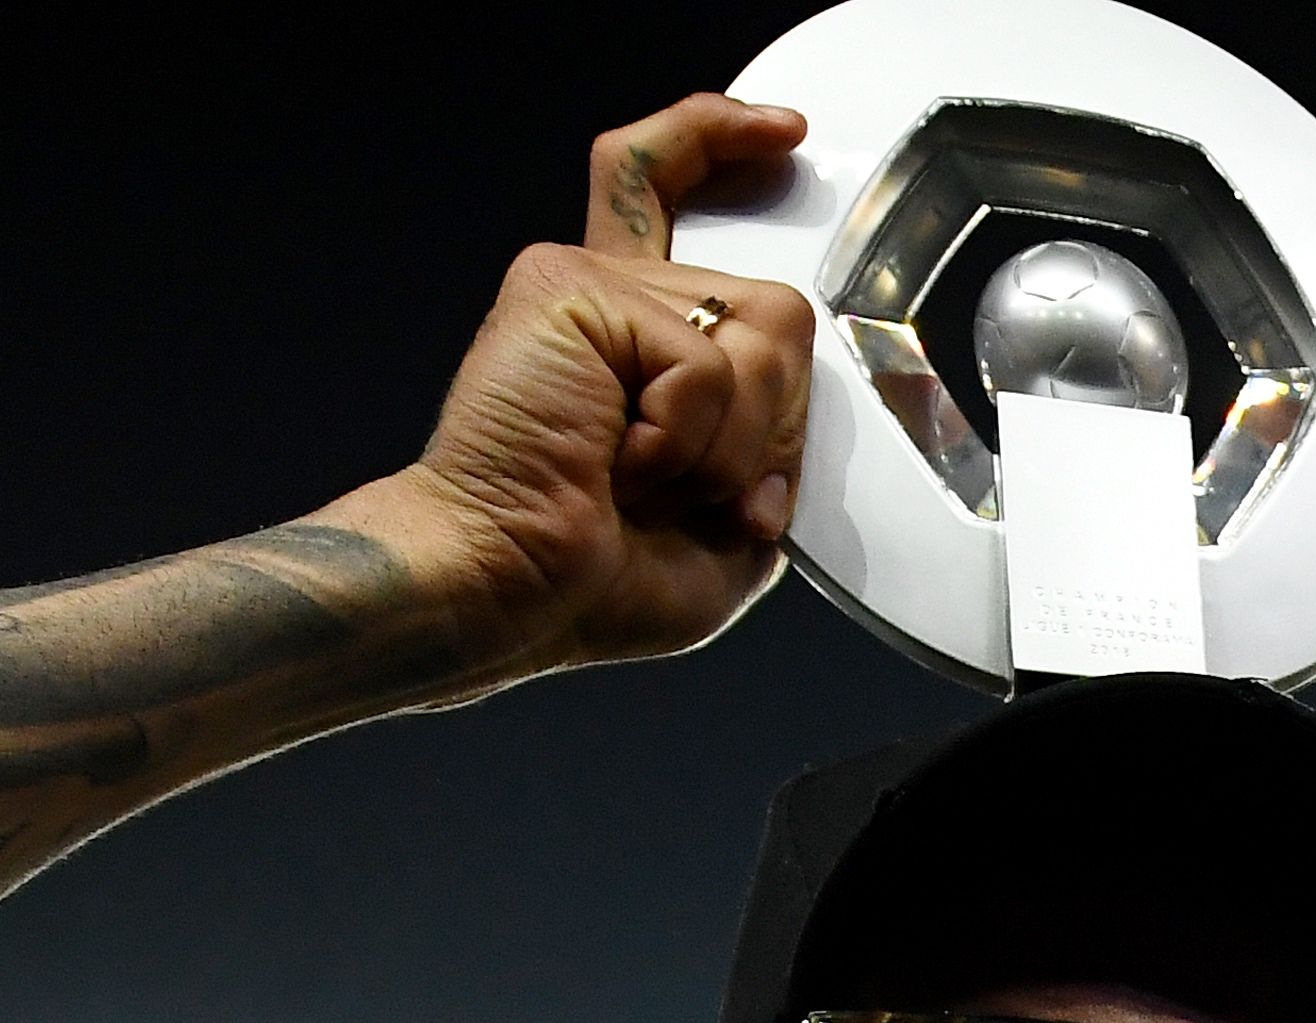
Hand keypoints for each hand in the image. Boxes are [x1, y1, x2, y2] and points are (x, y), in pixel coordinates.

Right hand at [356, 93, 821, 676]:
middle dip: (775, 423)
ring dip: (736, 441)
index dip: (724, 141)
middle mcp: (603, 290)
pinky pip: (706, 361)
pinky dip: (691, 438)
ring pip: (761, 330)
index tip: (781, 134)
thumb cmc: (597, 578)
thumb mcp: (731, 518)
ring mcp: (584, 283)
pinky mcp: (570, 291)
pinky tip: (622, 464)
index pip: (670, 191)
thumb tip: (799, 411)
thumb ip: (772, 443)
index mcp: (631, 333)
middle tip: (701, 488)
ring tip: (651, 480)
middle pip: (774, 307)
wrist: (516, 594)